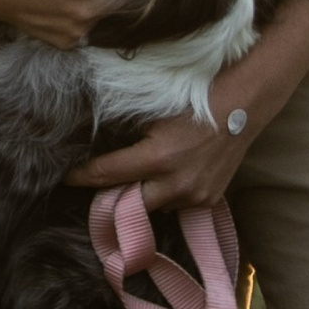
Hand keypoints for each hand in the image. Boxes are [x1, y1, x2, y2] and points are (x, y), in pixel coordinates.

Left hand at [69, 104, 259, 209]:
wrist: (244, 107)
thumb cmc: (196, 102)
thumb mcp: (154, 114)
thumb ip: (126, 136)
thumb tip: (96, 147)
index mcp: (157, 159)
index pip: (105, 175)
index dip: (81, 177)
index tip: (65, 177)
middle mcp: (175, 184)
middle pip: (127, 204)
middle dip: (114, 196)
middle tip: (104, 185)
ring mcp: (194, 196)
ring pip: (153, 206)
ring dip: (145, 194)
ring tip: (149, 172)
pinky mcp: (208, 201)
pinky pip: (177, 204)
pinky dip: (170, 193)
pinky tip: (175, 173)